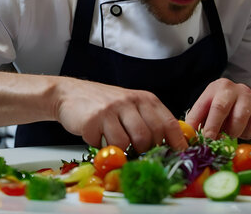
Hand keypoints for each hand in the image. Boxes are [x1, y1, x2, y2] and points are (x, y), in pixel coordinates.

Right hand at [53, 78, 187, 152]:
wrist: (69, 94)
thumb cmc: (104, 105)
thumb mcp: (131, 107)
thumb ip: (148, 122)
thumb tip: (169, 148)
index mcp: (145, 99)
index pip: (169, 123)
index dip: (177, 143)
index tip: (181, 157)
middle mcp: (131, 101)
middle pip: (150, 136)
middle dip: (145, 151)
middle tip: (137, 155)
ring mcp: (113, 109)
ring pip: (130, 142)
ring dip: (124, 151)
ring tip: (116, 145)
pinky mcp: (95, 118)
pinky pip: (107, 144)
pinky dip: (104, 148)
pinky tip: (98, 138)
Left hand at [185, 78, 250, 139]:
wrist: (247, 101)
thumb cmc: (222, 107)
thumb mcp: (207, 108)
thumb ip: (197, 120)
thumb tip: (187, 136)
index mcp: (217, 87)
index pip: (206, 105)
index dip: (200, 123)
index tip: (198, 138)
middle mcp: (234, 89)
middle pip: (221, 107)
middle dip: (214, 127)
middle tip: (211, 141)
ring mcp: (250, 98)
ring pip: (239, 119)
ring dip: (231, 132)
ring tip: (228, 135)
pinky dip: (246, 135)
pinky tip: (241, 131)